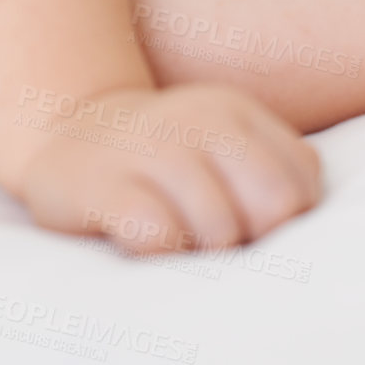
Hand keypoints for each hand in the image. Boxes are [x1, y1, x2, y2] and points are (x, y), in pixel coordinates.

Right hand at [10, 82, 320, 254]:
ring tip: (172, 239)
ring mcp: (149, 148)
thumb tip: (298, 227)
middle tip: (214, 242)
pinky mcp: (102, 185)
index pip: (302, 183)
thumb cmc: (158, 158)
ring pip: (219, 228)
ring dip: (200, 252)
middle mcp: (199, 120)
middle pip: (274, 206)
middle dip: (253, 240)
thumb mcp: (222, 146)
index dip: (285, 224)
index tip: (246, 226)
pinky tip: (137, 239)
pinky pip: (157, 235)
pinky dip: (158, 252)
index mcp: (236, 113)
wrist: (61, 131)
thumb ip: (272, 173)